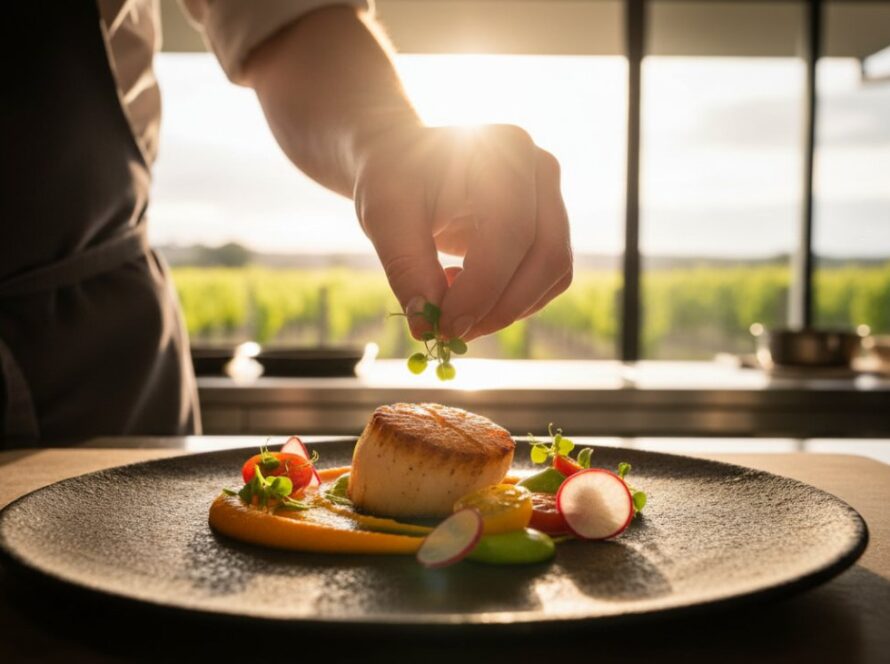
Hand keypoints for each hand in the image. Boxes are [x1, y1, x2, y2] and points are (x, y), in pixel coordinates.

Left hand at [354, 124, 571, 340]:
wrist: (404, 163)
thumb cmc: (394, 178)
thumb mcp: (384, 215)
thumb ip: (406, 268)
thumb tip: (426, 326)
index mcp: (506, 151)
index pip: (511, 233)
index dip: (482, 289)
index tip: (444, 326)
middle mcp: (540, 171)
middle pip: (546, 257)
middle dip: (499, 308)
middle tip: (452, 333)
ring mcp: (552, 200)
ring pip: (552, 275)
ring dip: (505, 309)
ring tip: (450, 304)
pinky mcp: (548, 230)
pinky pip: (545, 282)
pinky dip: (509, 302)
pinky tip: (465, 293)